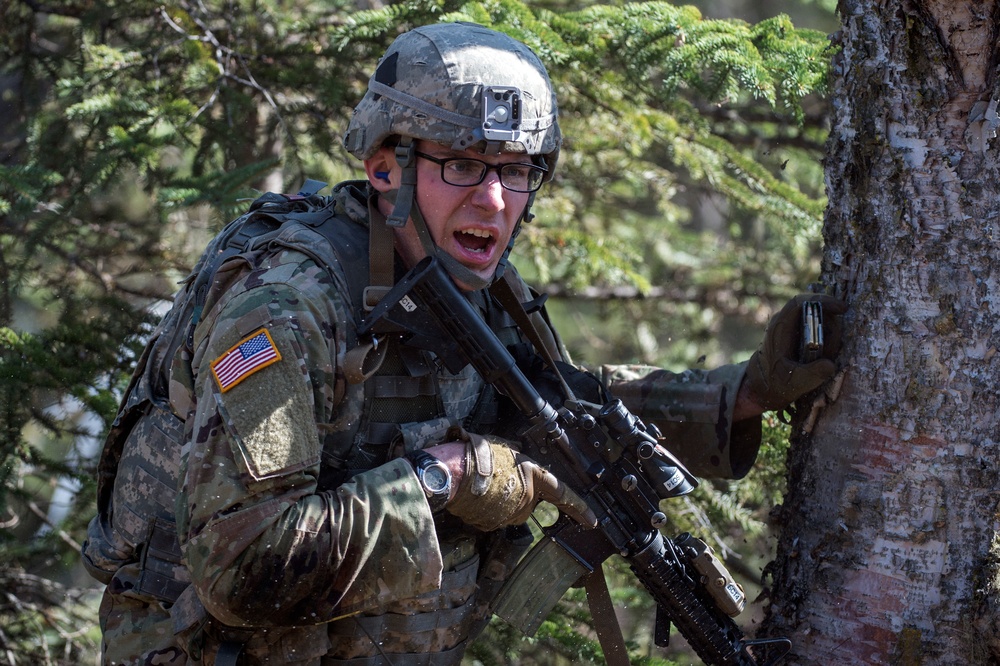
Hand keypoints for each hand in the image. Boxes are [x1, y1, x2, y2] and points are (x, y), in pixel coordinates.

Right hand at [429, 431, 595, 531]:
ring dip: (501, 501)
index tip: (592, 520)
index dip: (579, 508)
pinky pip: (495, 517)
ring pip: (511, 509)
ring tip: (483, 486)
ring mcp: (510, 513)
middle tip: (497, 481)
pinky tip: (476, 496)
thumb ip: (517, 456)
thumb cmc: (475, 455)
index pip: (563, 493)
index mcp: (533, 476)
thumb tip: (518, 452)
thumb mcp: (503, 446)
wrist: (451, 473)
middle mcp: (526, 497)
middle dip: (517, 493)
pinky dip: (487, 509)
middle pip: (529, 501)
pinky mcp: (493, 523)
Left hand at [744, 293, 846, 410]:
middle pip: (816, 310)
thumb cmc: (775, 382)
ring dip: (830, 336)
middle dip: (831, 326)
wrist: (764, 386)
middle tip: (832, 350)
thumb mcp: (794, 382)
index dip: (822, 300)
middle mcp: (786, 322)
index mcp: (779, 327)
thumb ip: (812, 374)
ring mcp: (793, 326)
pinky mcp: (800, 333)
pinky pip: (820, 329)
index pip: (799, 302)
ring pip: (820, 320)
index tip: (842, 309)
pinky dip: (827, 340)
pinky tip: (823, 357)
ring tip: (824, 358)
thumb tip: (830, 365)